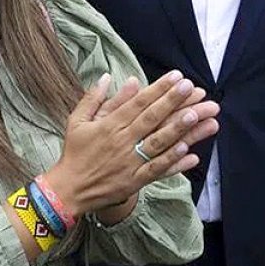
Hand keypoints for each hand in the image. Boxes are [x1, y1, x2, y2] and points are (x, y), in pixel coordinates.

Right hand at [44, 71, 219, 216]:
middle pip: (151, 119)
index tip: (177, 77)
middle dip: (173, 102)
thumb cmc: (75, 152)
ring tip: (196, 115)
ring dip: (178, 129)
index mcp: (109, 125)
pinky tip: (190, 154)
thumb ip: (94, 98)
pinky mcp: (135, 181)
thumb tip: (107, 77)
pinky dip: (173, 162)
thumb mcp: (77, 120)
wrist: (69, 189)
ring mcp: (130, 162)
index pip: (138, 103)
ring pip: (158, 143)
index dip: (158, 89)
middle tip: (192, 88)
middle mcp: (122, 141)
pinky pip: (157, 170)